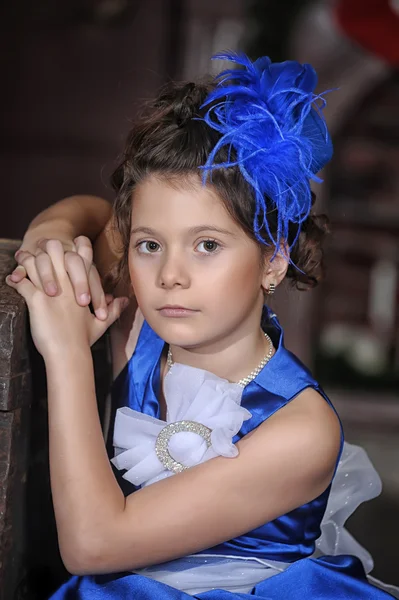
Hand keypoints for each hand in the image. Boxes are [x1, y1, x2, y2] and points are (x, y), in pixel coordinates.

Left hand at [6, 240, 128, 357]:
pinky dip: (14, 279)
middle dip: (45, 248)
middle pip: (55, 248)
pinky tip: (11, 280)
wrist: (69, 355)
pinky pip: (21, 282)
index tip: (63, 250)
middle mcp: (66, 283)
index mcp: (81, 285)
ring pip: (35, 261)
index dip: (71, 246)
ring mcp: (51, 290)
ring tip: (20, 260)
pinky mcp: (36, 300)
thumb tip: (125, 301)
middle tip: (37, 252)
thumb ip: (114, 309)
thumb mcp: (101, 323)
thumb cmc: (83, 340)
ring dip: (26, 260)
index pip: (80, 253)